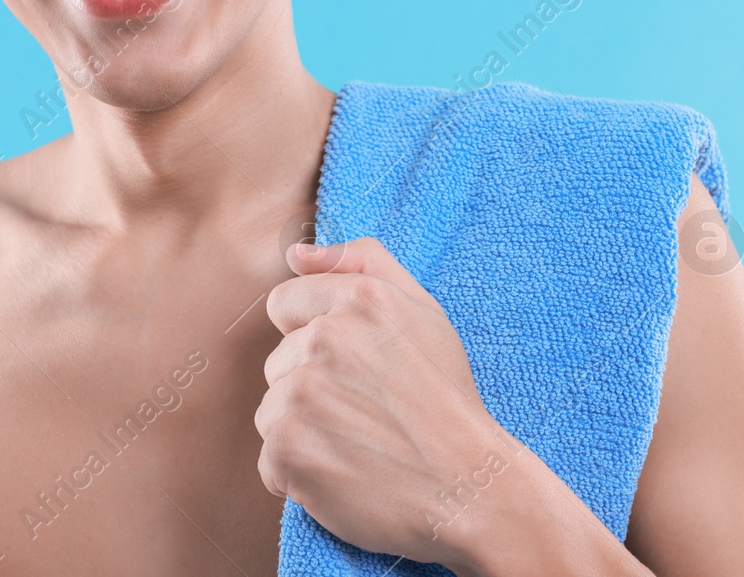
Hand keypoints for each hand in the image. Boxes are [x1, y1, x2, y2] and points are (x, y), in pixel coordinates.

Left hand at [255, 237, 513, 567]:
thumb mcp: (423, 312)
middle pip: (277, 363)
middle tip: (368, 414)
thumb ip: (362, 263)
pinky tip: (346, 477)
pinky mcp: (289, 447)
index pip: (284, 305)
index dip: (313, 338)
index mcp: (359, 298)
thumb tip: (295, 253)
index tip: (353, 369)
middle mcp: (326, 338)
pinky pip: (271, 461)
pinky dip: (300, 477)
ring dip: (304, 433)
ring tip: (360, 446)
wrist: (473, 491)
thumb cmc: (447, 402)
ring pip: (272, 411)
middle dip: (311, 388)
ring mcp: (302, 393)